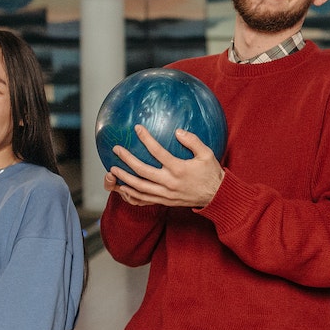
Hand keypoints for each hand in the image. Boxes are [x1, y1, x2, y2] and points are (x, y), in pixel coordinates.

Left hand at [107, 126, 223, 207]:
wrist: (216, 197)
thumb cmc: (211, 173)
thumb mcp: (207, 154)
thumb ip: (193, 141)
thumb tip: (177, 131)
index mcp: (179, 168)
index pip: (157, 152)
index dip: (146, 139)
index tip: (137, 128)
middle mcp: (170, 182)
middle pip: (142, 170)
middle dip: (127, 159)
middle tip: (116, 149)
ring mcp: (166, 194)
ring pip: (140, 187)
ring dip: (125, 178)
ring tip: (113, 169)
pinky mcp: (165, 201)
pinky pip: (144, 199)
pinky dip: (132, 194)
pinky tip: (123, 187)